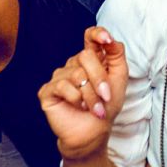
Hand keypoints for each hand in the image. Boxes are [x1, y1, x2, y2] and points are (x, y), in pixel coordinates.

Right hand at [39, 27, 128, 160]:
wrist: (93, 132)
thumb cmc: (105, 106)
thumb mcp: (118, 79)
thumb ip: (117, 56)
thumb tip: (111, 39)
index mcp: (91, 60)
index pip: (90, 37)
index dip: (97, 34)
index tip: (107, 40)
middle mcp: (73, 65)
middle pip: (85, 56)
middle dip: (99, 78)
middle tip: (106, 96)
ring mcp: (59, 77)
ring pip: (76, 74)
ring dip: (91, 95)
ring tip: (95, 108)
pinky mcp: (48, 91)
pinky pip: (62, 86)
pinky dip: (76, 99)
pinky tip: (79, 107)